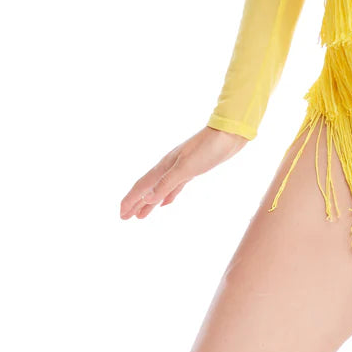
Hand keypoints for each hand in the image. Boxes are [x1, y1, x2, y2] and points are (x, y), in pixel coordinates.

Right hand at [119, 126, 248, 219]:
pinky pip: (174, 186)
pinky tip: (165, 203)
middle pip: (148, 188)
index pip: (143, 185)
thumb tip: (146, 199)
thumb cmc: (208, 148)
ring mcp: (181, 167)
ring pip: (160, 188)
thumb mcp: (186, 167)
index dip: (131, 200)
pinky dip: (167, 196)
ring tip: (140, 215)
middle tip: (124, 217)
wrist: (230, 133)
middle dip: (135, 202)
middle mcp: (170, 166)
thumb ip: (167, 183)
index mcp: (165, 165)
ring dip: (149, 202)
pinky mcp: (193, 169)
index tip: (120, 214)